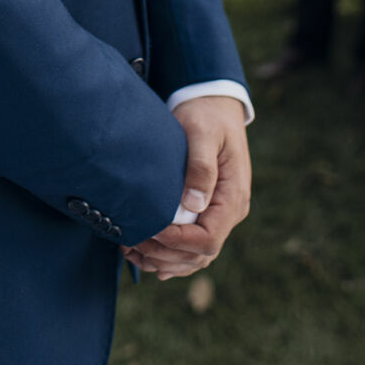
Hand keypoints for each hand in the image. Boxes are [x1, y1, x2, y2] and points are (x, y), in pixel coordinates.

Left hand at [122, 96, 249, 280]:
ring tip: (131, 251)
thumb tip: (194, 204)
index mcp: (233, 198)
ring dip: (163, 260)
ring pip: (193, 256)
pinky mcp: (205, 211)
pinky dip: (167, 255)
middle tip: (131, 244)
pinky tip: (144, 256)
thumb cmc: (207, 115)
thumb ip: (201, 166)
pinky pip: (188, 245)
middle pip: (199, 254)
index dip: (178, 242)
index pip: (208, 239)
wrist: (213, 104)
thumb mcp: (203, 133)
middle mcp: (229, 212)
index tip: (150, 230)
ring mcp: (218, 214)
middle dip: (165, 255)